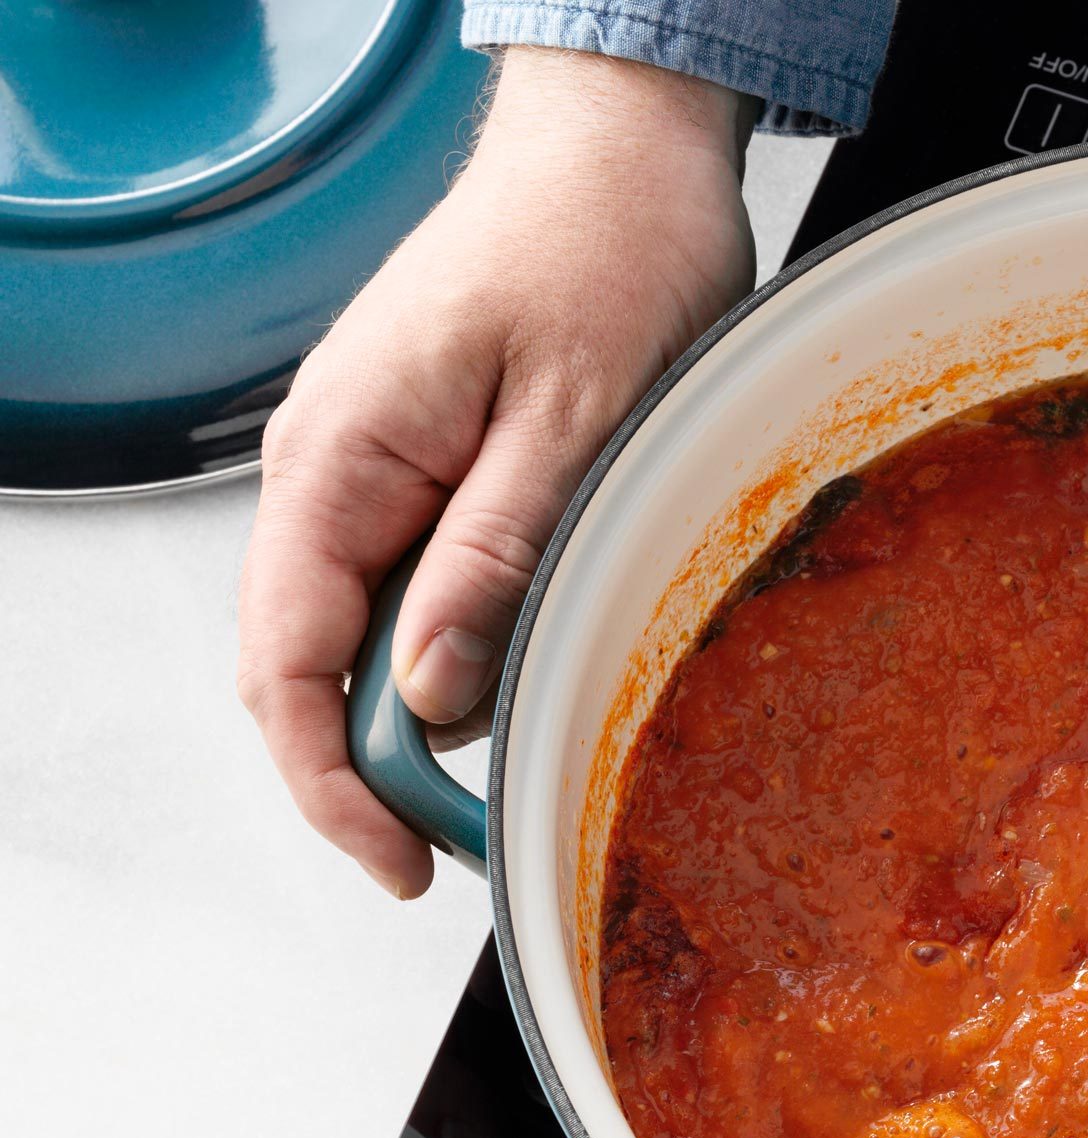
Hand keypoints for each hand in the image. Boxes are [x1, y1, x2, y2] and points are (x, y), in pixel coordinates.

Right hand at [236, 48, 755, 896]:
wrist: (625, 148)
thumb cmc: (607, 248)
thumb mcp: (572, 420)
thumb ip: (493, 559)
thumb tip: (429, 698)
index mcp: (342, 460)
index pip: (287, 663)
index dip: (332, 784)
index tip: (402, 863)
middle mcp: (336, 470)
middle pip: (314, 665)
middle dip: (379, 767)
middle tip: (472, 841)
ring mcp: (378, 466)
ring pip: (372, 631)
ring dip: (433, 704)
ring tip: (523, 747)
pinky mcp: (430, 462)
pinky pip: (420, 580)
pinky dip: (465, 642)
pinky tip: (527, 661)